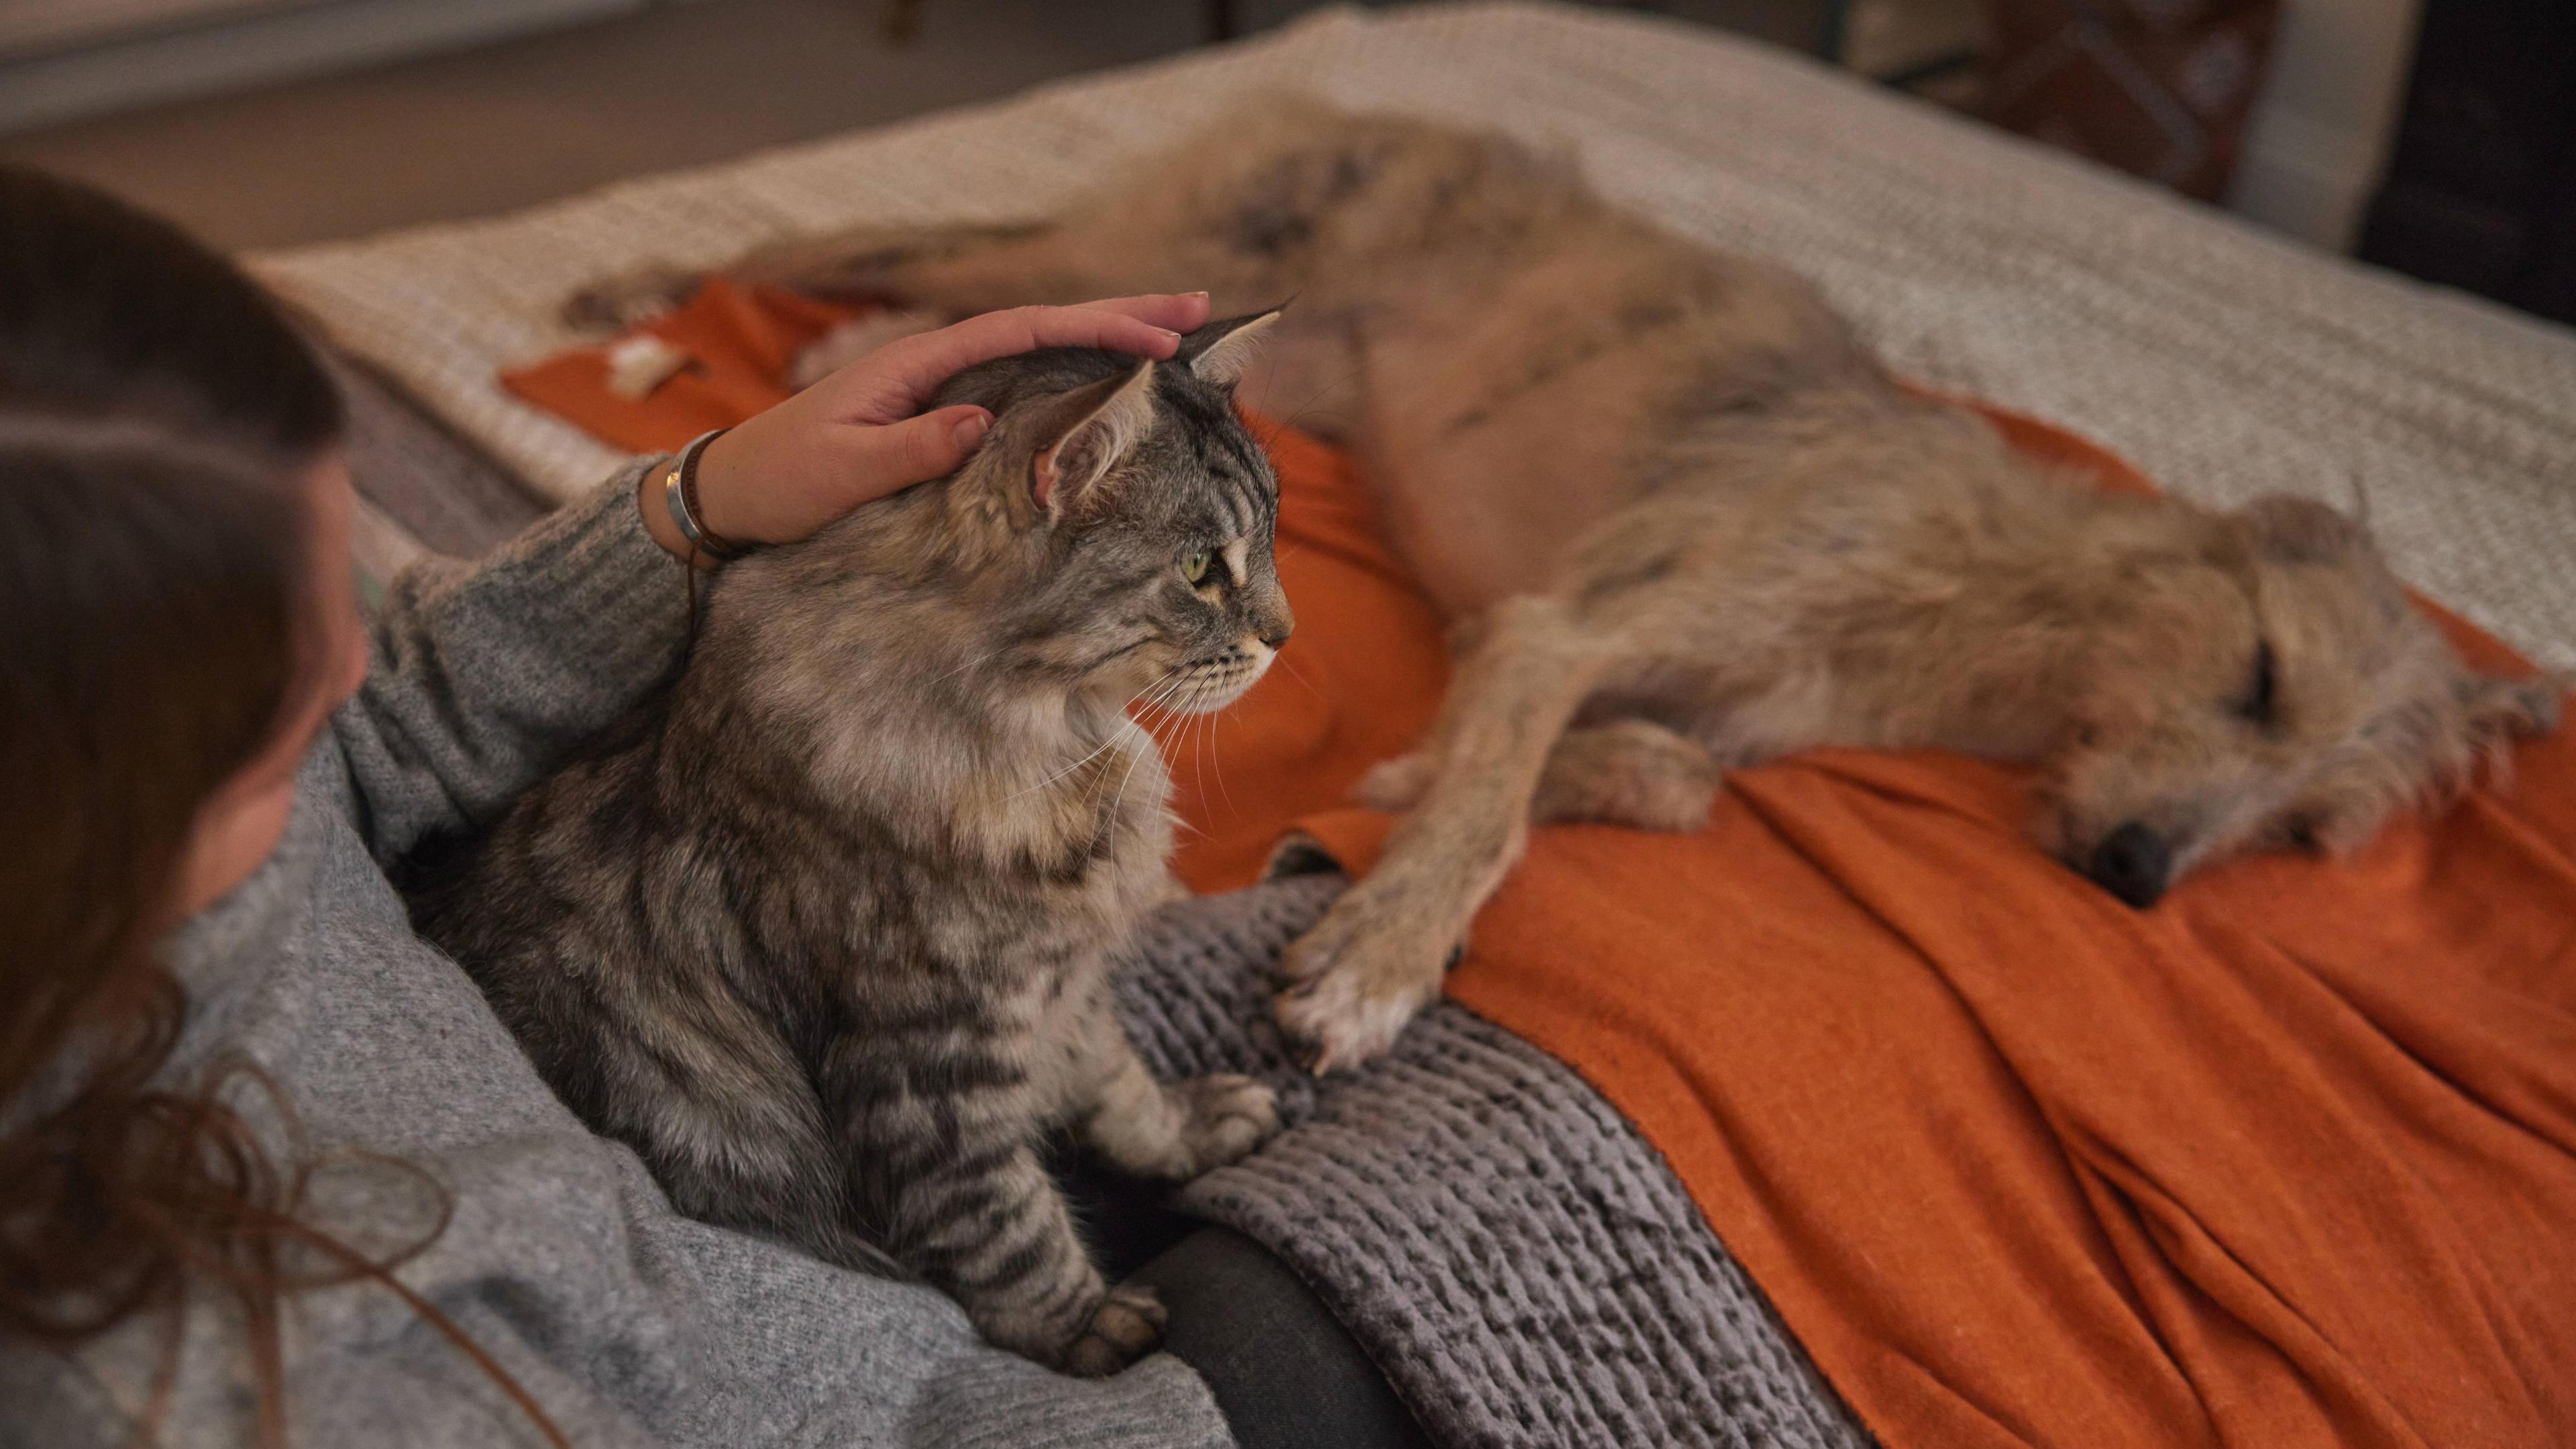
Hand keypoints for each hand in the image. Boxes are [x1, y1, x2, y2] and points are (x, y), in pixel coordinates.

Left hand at [640, 293, 1211, 559]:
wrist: (731, 495)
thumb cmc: (782, 481)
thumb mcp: (842, 471)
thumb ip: (911, 447)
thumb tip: (981, 419)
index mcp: (920, 364)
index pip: (1024, 331)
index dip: (1094, 328)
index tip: (1157, 337)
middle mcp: (940, 366)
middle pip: (1046, 328)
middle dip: (1121, 315)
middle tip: (1200, 309)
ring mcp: (945, 391)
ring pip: (1042, 355)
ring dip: (1106, 341)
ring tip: (1177, 335)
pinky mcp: (944, 421)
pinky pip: (1023, 390)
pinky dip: (1072, 379)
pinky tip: (1110, 386)